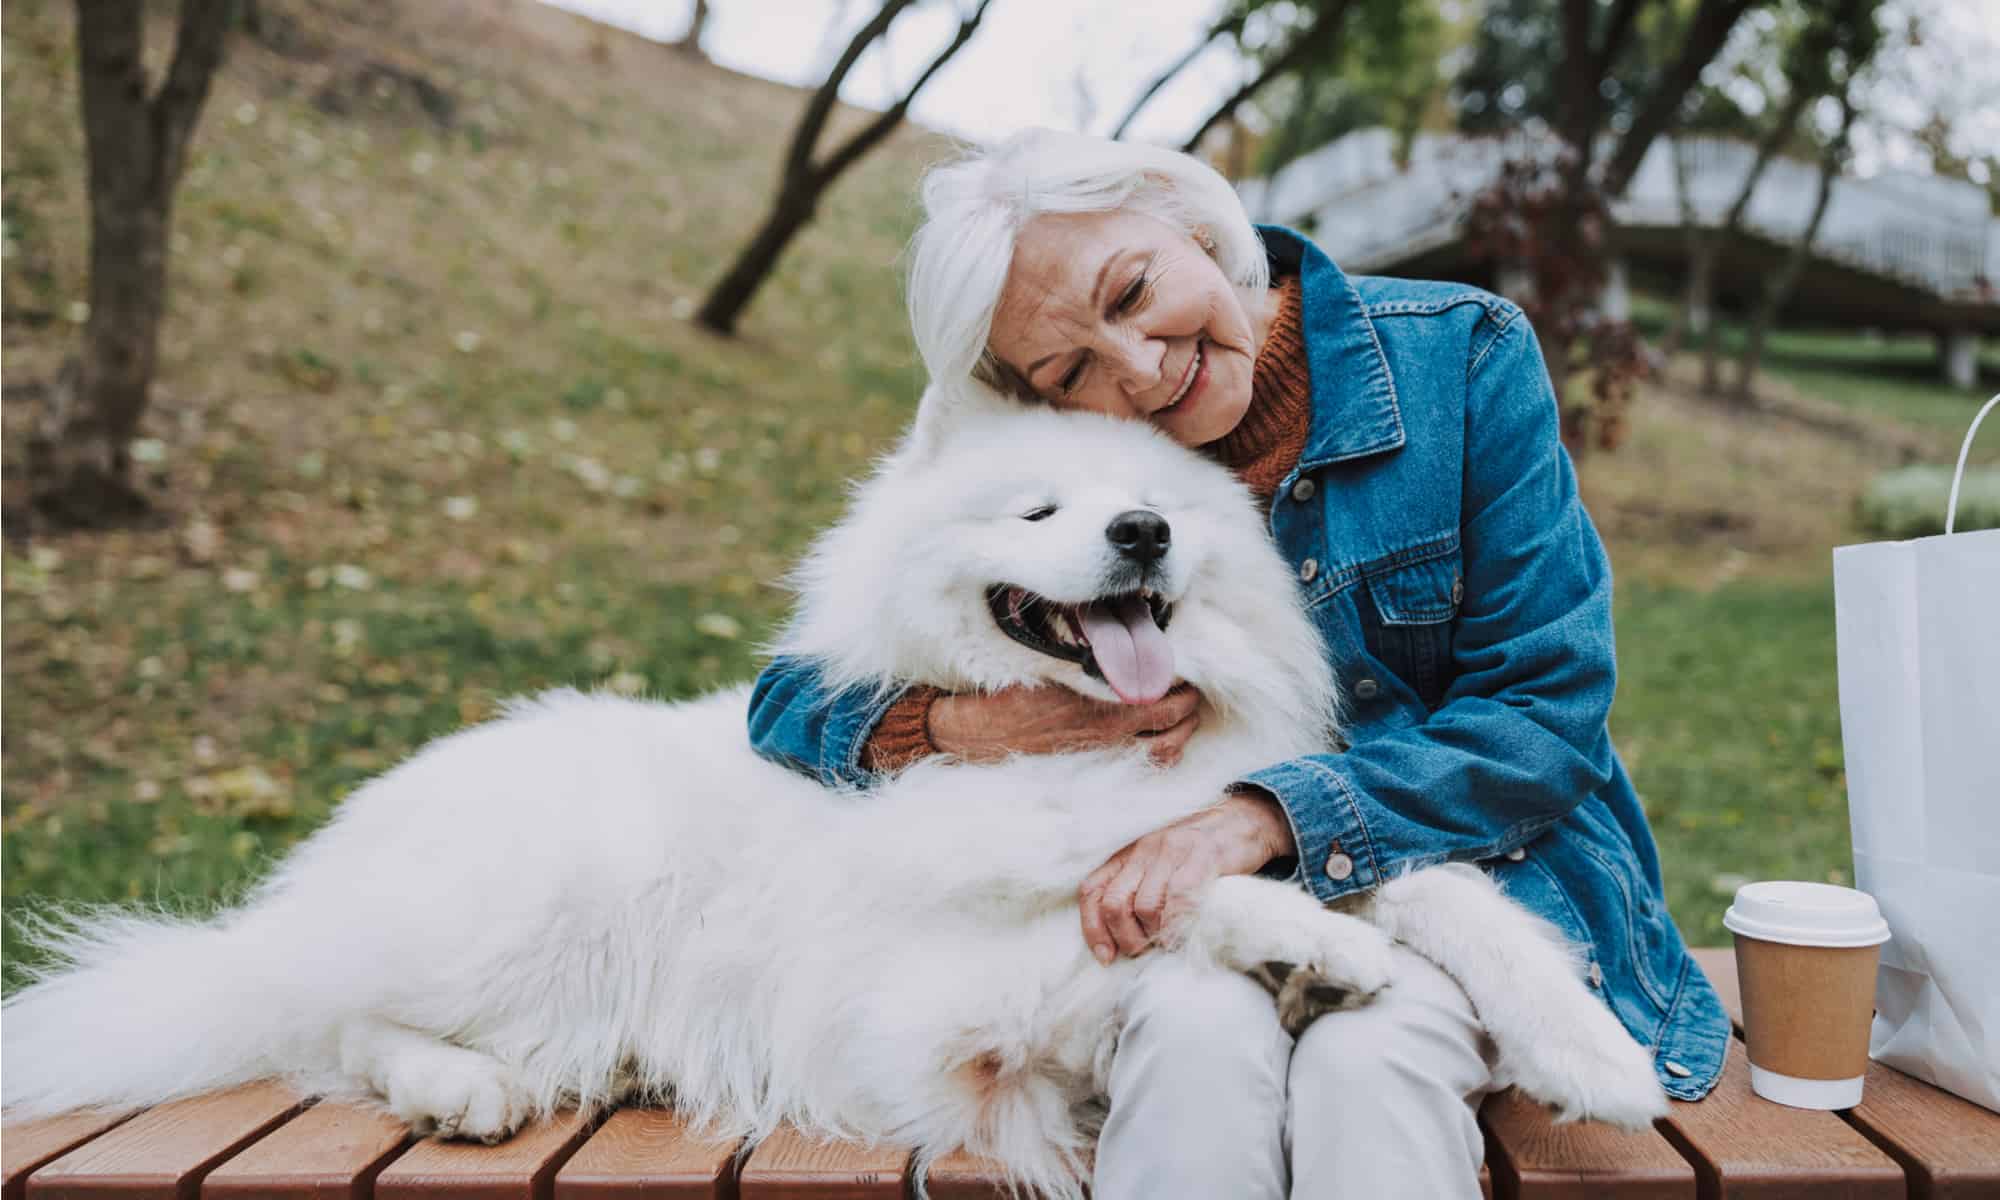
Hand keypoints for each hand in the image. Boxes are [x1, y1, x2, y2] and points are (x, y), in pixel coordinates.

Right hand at [928, 683, 1201, 766]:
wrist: (972, 735)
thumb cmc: (1005, 696)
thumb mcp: (1048, 669)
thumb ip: (1088, 665)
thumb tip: (1124, 650)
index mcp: (1098, 704)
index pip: (1162, 696)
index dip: (1182, 685)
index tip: (1186, 673)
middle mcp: (1106, 733)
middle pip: (1173, 726)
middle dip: (1189, 710)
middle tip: (1193, 696)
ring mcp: (1101, 755)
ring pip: (1164, 753)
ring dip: (1180, 736)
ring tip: (1182, 721)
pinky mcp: (1092, 768)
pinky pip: (1141, 767)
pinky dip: (1160, 756)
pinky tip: (1159, 744)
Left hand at [1078, 788, 1295, 963]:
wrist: (1245, 820)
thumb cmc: (1201, 853)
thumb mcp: (1161, 867)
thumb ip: (1139, 892)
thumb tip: (1121, 941)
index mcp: (1129, 854)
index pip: (1092, 891)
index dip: (1093, 929)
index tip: (1107, 957)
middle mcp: (1144, 850)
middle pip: (1114, 904)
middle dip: (1126, 938)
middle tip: (1145, 950)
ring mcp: (1172, 852)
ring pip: (1145, 907)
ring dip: (1156, 935)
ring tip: (1171, 940)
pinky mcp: (1202, 857)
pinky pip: (1179, 900)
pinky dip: (1179, 926)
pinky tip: (1186, 933)